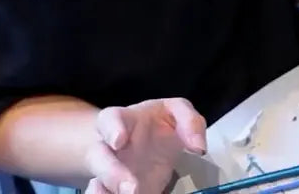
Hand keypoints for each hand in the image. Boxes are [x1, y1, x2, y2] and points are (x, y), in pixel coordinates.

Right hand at [85, 98, 207, 193]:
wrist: (144, 143)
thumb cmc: (156, 124)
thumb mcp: (176, 113)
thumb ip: (190, 123)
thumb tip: (198, 147)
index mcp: (123, 121)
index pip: (110, 119)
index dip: (112, 128)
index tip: (119, 140)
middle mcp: (109, 148)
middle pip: (99, 157)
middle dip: (111, 173)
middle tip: (131, 190)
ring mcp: (108, 172)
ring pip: (99, 182)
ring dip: (107, 191)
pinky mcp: (114, 188)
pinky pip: (106, 193)